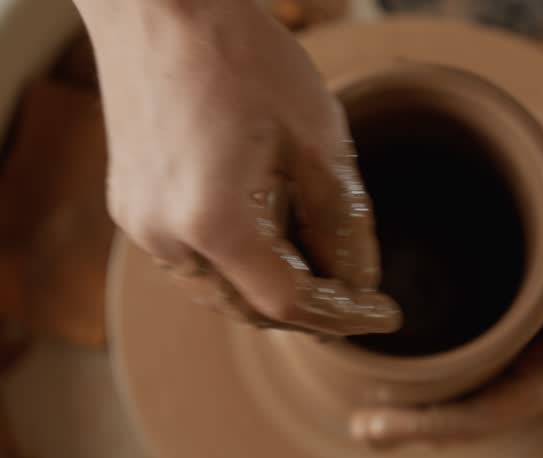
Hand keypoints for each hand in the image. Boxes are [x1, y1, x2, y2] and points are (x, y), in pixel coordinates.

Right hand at [80, 0, 399, 334]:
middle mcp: (166, 237)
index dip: (344, 315)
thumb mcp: (318, 141)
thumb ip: (342, 223)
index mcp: (214, 223)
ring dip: (271, 291)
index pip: (289, 302)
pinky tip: (269, 239)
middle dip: (309, 309)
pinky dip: (237, 265)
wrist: (163, 6)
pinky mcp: (131, 205)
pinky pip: (192, 261)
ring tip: (319, 271)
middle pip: (250, 308)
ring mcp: (140, 224)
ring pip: (219, 291)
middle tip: (356, 297)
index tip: (384, 314)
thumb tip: (360, 282)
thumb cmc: (245, 59)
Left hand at [349, 207, 542, 446]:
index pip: (474, 418)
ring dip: (416, 406)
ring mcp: (512, 358)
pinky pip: (462, 363)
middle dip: (410, 427)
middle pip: (459, 415)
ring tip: (367, 409)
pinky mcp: (503, 332)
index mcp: (542, 385)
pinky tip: (398, 362)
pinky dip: (430, 373)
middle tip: (359, 427)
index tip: (371, 426)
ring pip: (457, 395)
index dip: (422, 427)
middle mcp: (522, 379)